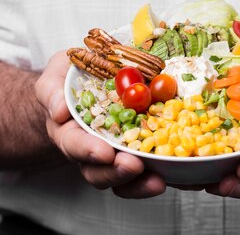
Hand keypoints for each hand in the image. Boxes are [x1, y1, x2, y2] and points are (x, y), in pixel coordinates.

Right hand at [35, 51, 165, 197]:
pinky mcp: (135, 148)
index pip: (74, 144)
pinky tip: (169, 171)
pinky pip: (143, 167)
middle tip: (134, 165)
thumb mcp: (55, 76)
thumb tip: (59, 111)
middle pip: (98, 171)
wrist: (86, 80)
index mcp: (67, 131)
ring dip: (138, 182)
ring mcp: (113, 152)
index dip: (88, 150)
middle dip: (116, 171)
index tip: (104, 152)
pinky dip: (156, 171)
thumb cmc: (68, 77)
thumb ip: (52, 90)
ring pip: (121, 177)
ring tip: (156, 179)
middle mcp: (88, 149)